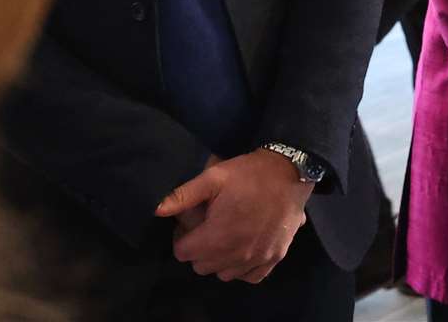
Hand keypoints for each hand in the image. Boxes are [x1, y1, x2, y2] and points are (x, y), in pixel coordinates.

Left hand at [157, 148, 313, 282]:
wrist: (291, 171)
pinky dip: (244, 268)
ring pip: (224, 274)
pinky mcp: (275, 256)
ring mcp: (258, 258)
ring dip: (220, 259)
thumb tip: (156, 210)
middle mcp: (236, 254)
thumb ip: (183, 195)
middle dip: (200, 249)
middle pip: (201, 266)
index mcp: (217, 236)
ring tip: (227, 236)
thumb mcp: (214, 177)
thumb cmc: (249, 173)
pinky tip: (245, 248)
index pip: (183, 253)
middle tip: (209, 227)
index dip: (183, 237)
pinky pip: (250, 277)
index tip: (192, 224)